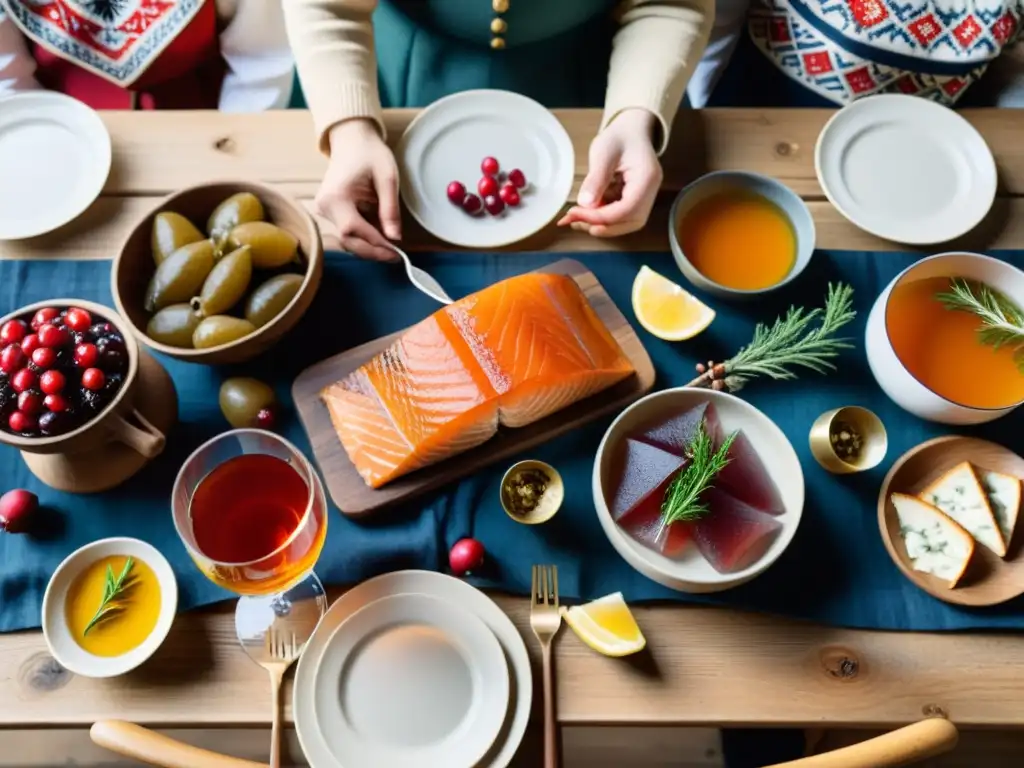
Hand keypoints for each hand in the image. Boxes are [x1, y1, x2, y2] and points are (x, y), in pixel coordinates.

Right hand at [316, 119, 400, 260]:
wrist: (352, 140)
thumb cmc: (370, 154)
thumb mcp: (387, 179)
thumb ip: (390, 209)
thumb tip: (395, 238)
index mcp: (335, 197)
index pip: (353, 230)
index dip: (375, 244)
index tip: (397, 252)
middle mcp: (325, 207)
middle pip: (348, 240)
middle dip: (373, 251)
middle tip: (397, 256)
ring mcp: (326, 211)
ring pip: (348, 239)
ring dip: (370, 246)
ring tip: (393, 249)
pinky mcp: (331, 213)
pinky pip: (348, 231)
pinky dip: (366, 237)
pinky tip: (382, 237)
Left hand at [557, 109, 662, 236]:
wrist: (631, 130)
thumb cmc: (619, 136)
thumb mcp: (603, 152)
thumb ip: (596, 178)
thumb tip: (585, 203)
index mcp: (646, 178)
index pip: (626, 209)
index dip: (600, 217)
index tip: (575, 213)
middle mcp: (650, 192)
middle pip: (630, 222)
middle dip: (601, 226)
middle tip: (574, 221)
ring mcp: (645, 197)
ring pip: (626, 223)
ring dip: (601, 224)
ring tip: (577, 218)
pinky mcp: (635, 200)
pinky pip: (621, 216)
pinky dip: (602, 217)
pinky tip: (585, 211)